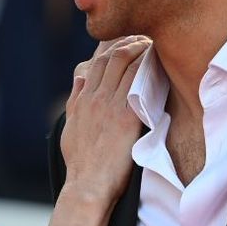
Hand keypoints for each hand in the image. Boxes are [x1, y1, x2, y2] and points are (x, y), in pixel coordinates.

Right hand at [58, 35, 149, 205]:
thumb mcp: (70, 128)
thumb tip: (78, 81)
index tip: (126, 43)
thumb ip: (74, 102)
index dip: (112, 48)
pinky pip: (137, 82)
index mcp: (81, 100)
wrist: (88, 185)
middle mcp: (93, 98)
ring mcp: (109, 106)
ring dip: (140, 49)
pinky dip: (146, 66)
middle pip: (110, 57)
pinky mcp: (125, 117)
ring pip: (124, 64)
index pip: (95, 63)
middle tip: (144, 40)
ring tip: (152, 45)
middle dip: (128, 43)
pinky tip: (156, 61)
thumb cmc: (81, 163)